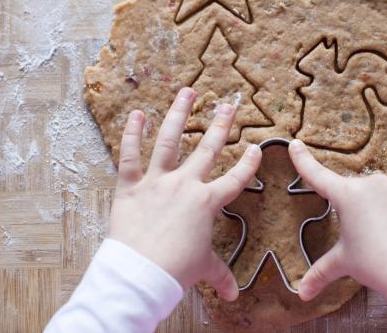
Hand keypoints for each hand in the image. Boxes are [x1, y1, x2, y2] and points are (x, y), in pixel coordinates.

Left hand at [108, 87, 261, 300]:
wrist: (141, 273)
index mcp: (207, 202)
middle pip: (207, 148)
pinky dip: (132, 133)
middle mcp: (185, 185)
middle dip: (221, 124)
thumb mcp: (202, 268)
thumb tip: (234, 295)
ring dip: (178, 114)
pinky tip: (137, 113)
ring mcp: (157, 181)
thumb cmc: (175, 270)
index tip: (256, 147)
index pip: (235, 179)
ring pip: (169, 140)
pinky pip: (130, 155)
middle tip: (229, 104)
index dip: (248, 163)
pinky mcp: (131, 186)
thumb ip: (219, 274)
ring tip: (187, 92)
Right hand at [288, 140, 386, 309]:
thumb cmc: (377, 264)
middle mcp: (371, 185)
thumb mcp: (344, 264)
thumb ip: (321, 273)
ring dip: (371, 211)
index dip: (303, 160)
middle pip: (350, 192)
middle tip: (356, 236)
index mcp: (348, 195)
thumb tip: (303, 294)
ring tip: (377, 239)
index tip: (296, 144)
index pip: (318, 175)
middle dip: (349, 210)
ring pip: (375, 195)